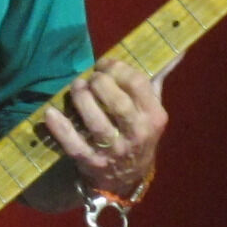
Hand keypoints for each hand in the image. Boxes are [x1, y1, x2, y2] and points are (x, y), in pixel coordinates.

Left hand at [42, 57, 166, 195]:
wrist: (127, 176)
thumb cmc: (138, 131)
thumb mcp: (152, 108)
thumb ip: (158, 78)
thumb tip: (176, 49)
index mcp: (153, 117)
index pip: (137, 84)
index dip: (117, 68)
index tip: (104, 64)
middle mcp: (136, 134)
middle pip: (118, 103)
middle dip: (100, 83)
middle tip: (91, 78)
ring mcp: (113, 151)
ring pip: (95, 122)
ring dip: (81, 99)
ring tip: (76, 87)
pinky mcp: (90, 162)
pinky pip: (73, 145)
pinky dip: (60, 128)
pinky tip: (50, 113)